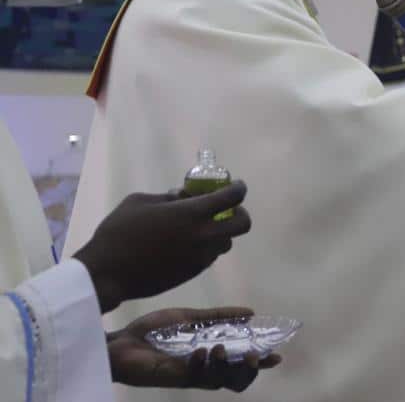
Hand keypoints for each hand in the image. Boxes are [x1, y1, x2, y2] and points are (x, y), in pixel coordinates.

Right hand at [74, 181, 251, 312]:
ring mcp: (200, 257)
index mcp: (192, 213)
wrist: (107, 273)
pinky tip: (188, 243)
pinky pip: (211, 256)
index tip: (236, 186)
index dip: (238, 188)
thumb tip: (182, 196)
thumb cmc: (119, 232)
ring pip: (227, 243)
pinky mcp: (193, 272)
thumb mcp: (140, 202)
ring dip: (222, 232)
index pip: (232, 197)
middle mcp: (203, 235)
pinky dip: (207, 247)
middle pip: (243, 224)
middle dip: (239, 213)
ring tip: (202, 227)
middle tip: (226, 209)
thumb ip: (168, 197)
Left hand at [108, 307, 280, 390]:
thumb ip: (219, 317)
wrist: (121, 342)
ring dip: (225, 364)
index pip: (241, 364)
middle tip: (254, 356)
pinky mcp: (176, 377)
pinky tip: (200, 351)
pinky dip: (202, 363)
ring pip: (221, 381)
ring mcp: (191, 376)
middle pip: (237, 380)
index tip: (277, 355)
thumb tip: (251, 313)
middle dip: (250, 370)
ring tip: (219, 348)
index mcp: (210, 356)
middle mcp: (204, 370)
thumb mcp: (190, 318)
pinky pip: (197, 375)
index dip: (261, 362)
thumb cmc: (152, 332)